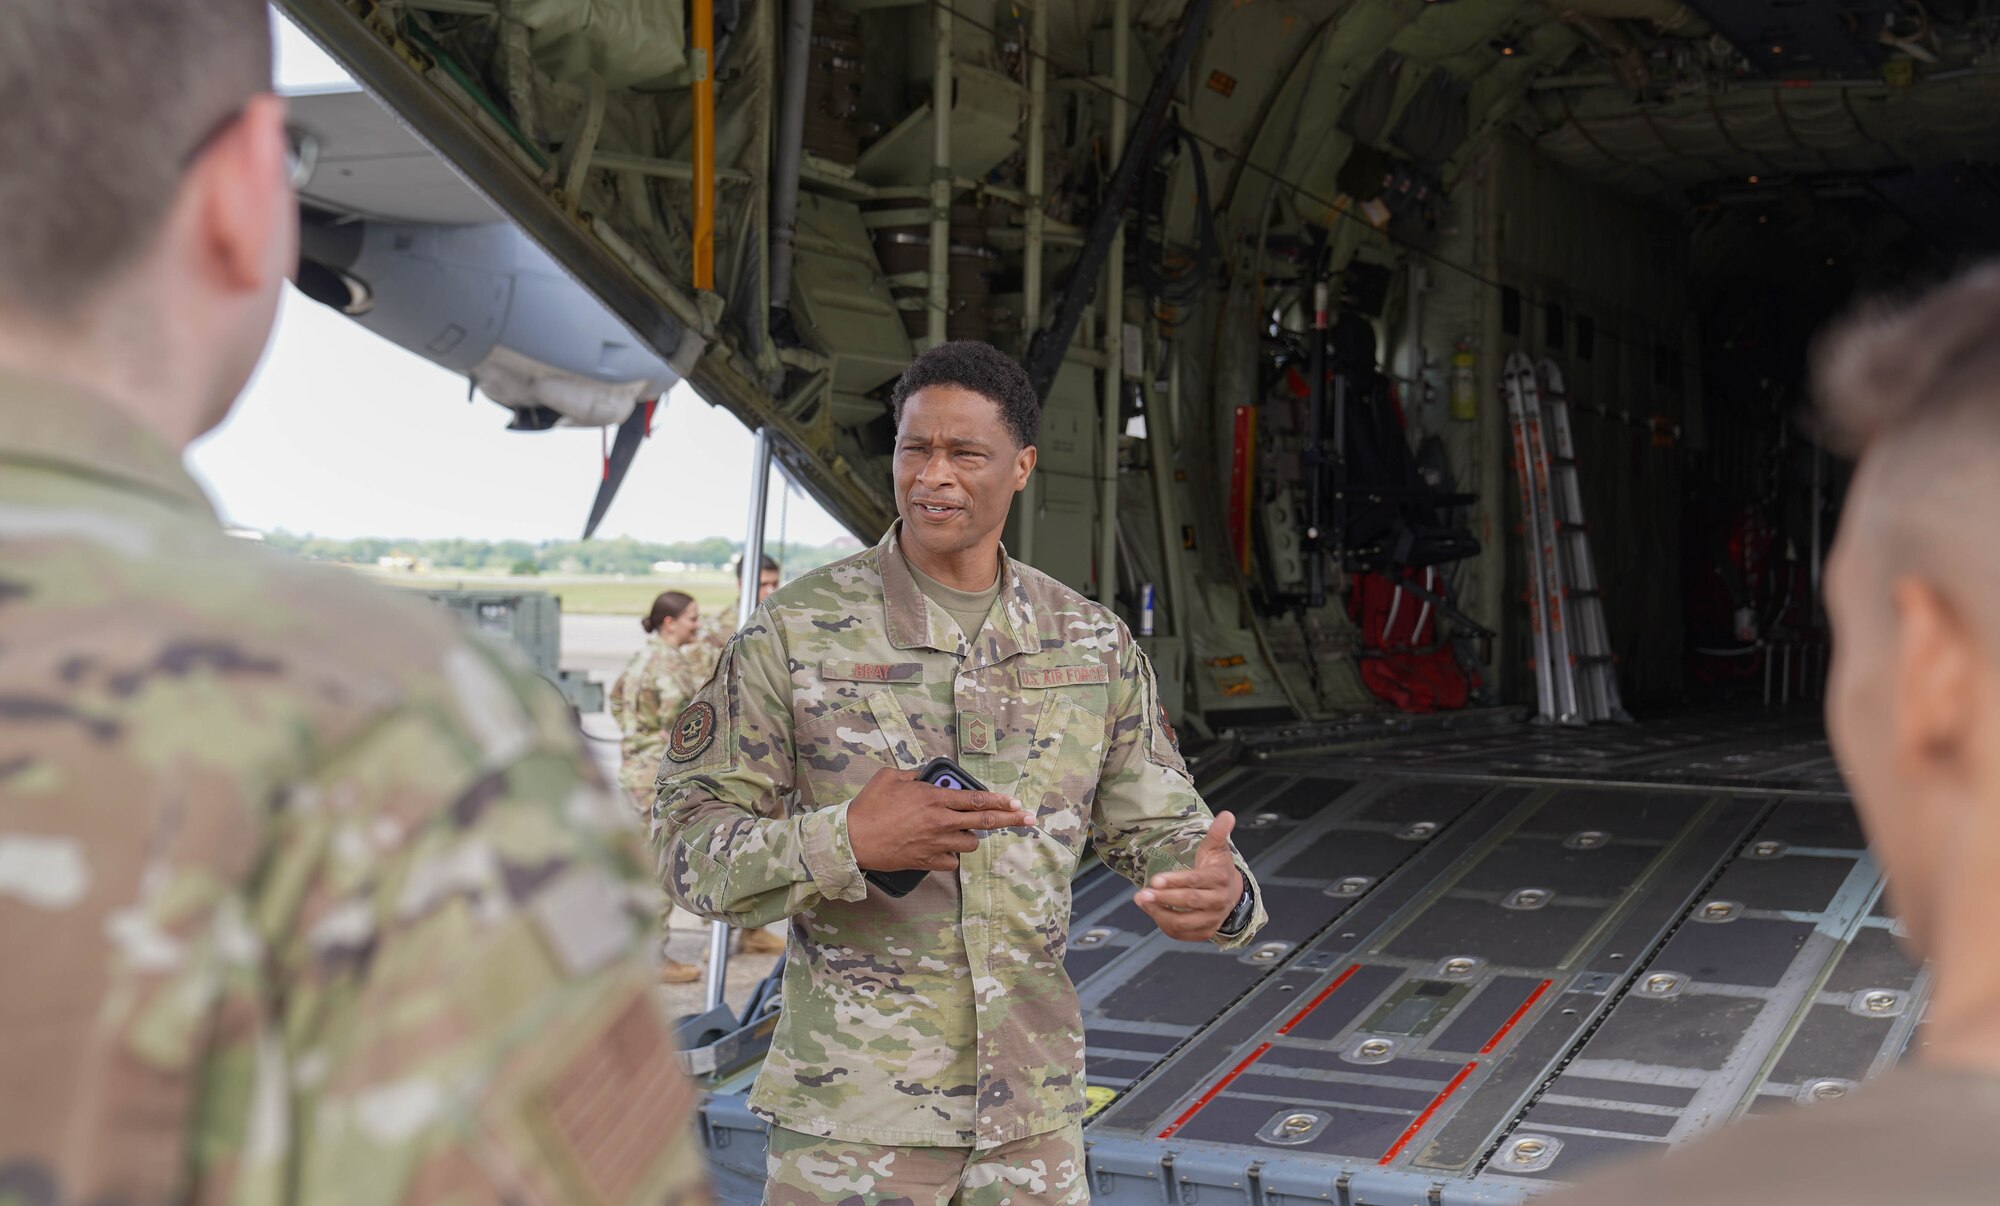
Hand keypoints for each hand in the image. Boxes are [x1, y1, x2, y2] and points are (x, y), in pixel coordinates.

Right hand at [846, 767, 1034, 872]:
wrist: (853, 839)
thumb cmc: (869, 806)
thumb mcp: (890, 777)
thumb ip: (912, 774)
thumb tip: (924, 776)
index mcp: (934, 798)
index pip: (976, 799)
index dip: (999, 801)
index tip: (1015, 802)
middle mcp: (940, 821)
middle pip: (984, 823)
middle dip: (1010, 820)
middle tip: (1028, 820)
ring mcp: (935, 843)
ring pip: (970, 844)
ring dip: (970, 837)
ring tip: (961, 832)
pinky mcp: (927, 860)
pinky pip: (952, 861)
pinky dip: (951, 855)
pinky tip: (943, 849)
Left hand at [1134, 812, 1243, 941]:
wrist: (1231, 893)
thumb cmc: (1216, 867)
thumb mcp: (1216, 848)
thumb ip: (1218, 833)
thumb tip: (1227, 814)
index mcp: (1220, 879)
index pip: (1196, 881)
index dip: (1175, 881)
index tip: (1154, 880)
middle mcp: (1219, 901)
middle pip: (1189, 902)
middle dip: (1163, 898)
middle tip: (1140, 894)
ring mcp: (1213, 919)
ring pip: (1184, 922)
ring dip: (1159, 914)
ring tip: (1141, 901)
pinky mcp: (1205, 932)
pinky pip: (1181, 933)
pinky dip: (1164, 924)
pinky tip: (1152, 911)